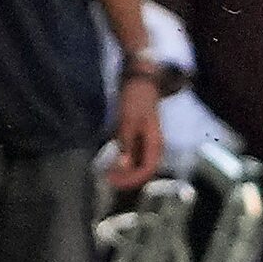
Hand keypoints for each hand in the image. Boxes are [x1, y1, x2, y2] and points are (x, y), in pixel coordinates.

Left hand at [107, 73, 163, 192]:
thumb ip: (127, 144)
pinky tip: (110, 161)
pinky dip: (122, 161)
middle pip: (142, 171)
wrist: (139, 80)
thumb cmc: (136, 99)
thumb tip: (123, 166)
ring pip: (137, 164)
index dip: (131, 180)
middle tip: (107, 179)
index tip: (113, 181)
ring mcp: (146, 142)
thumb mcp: (128, 122)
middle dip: (126, 178)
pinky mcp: (138, 137)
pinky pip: (132, 155)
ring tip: (107, 173)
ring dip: (124, 171)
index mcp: (155, 143)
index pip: (146, 171)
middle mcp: (153, 146)